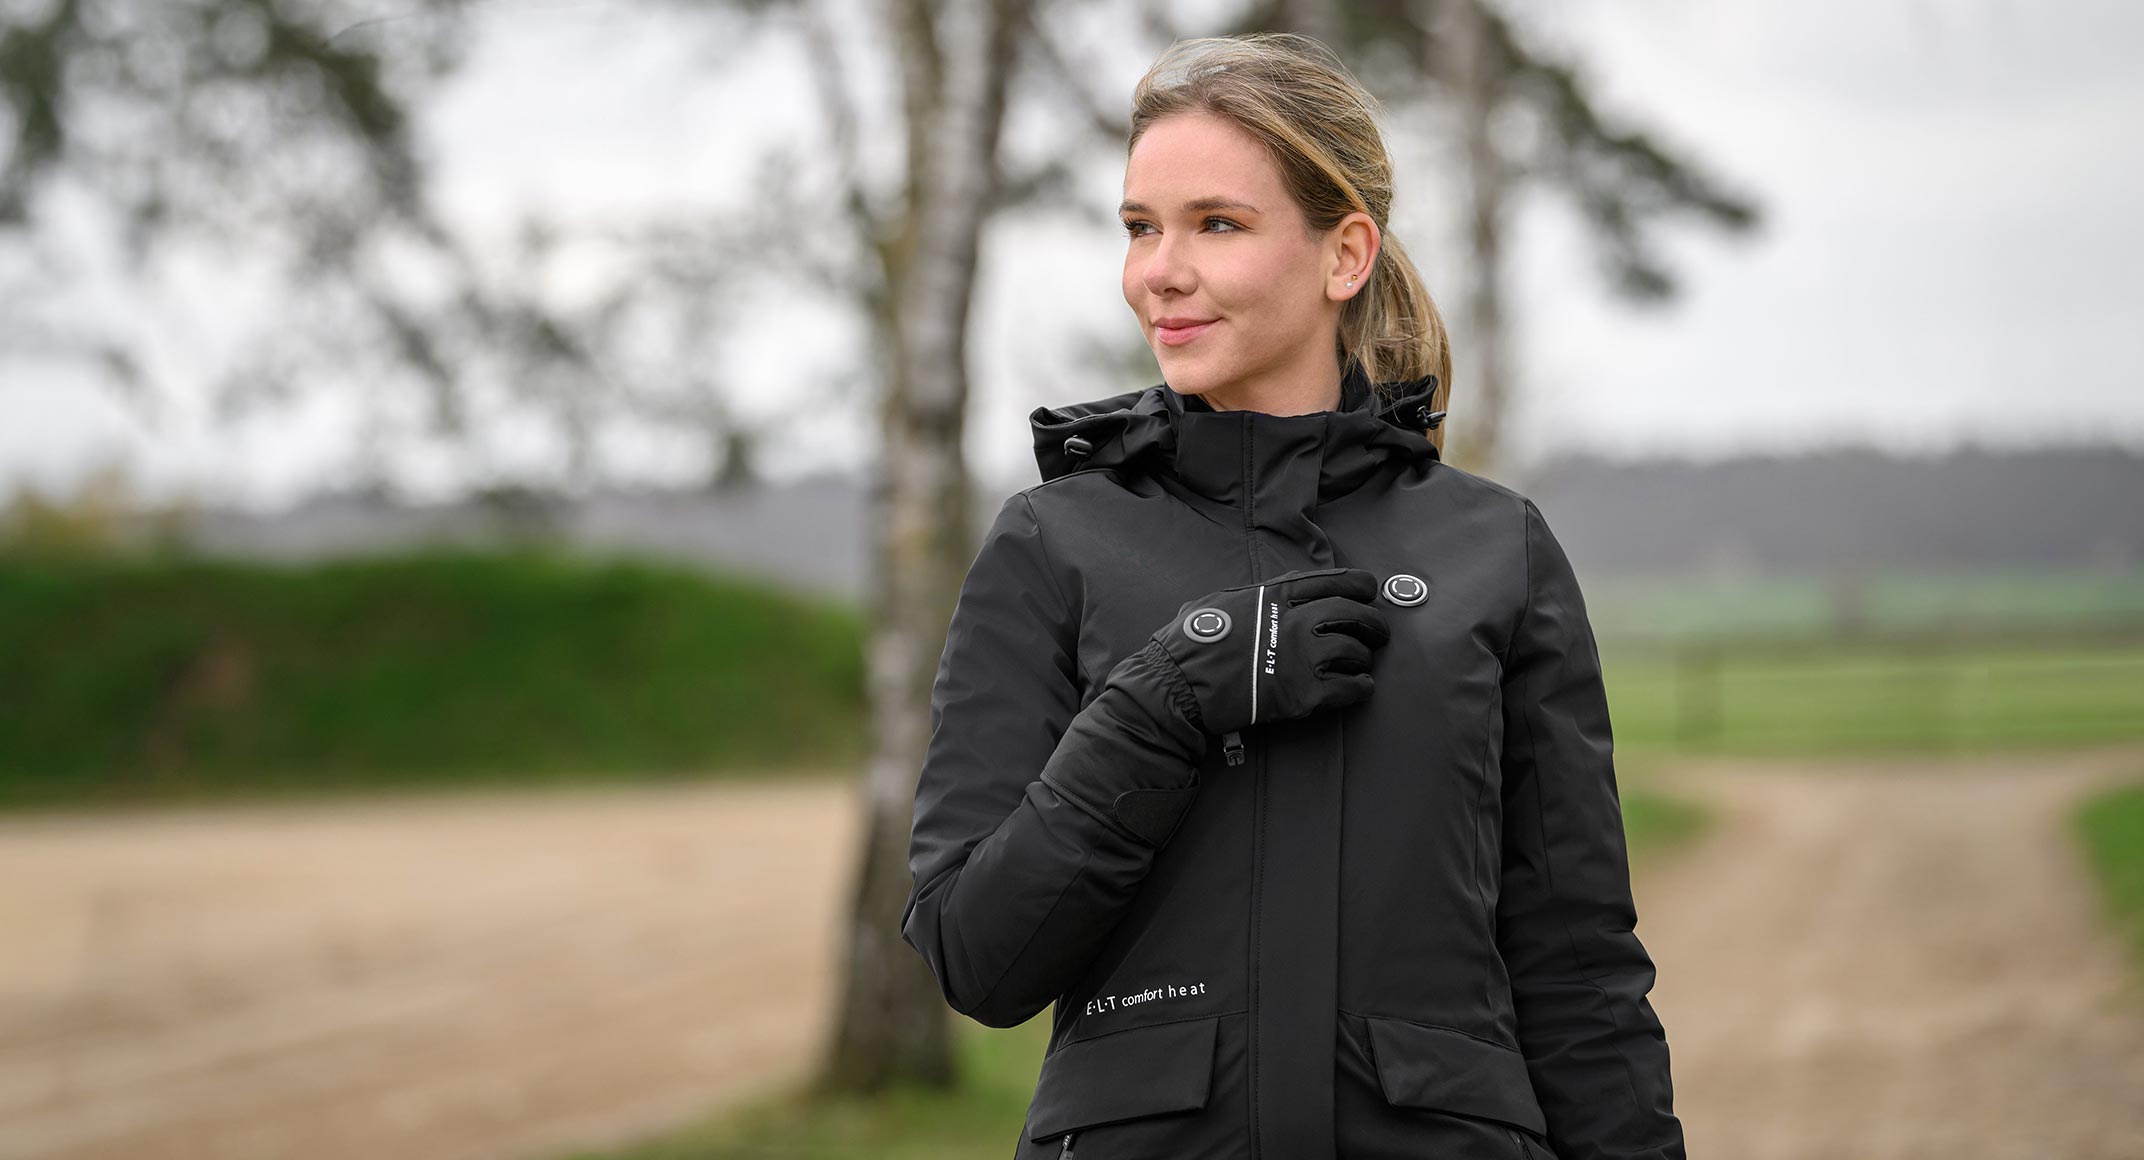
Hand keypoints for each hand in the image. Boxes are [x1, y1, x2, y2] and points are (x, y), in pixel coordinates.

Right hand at [1146, 566, 1391, 735]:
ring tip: (1360, 664)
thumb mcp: (1224, 601)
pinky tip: (1359, 687)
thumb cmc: (1191, 643)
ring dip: (1363, 659)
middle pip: (1356, 615)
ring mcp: (1303, 658)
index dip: (1362, 587)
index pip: (1338, 581)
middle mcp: (1296, 621)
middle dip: (1374, 624)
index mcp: (1278, 595)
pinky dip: (1361, 687)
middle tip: (1378, 633)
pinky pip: (1351, 688)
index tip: (1370, 592)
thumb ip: (1261, 593)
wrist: (1176, 687)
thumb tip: (1288, 586)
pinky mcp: (1304, 694)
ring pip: (1356, 652)